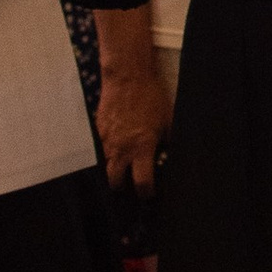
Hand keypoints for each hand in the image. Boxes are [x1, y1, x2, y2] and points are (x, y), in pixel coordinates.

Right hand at [97, 57, 173, 190]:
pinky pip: (102, 148)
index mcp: (141, 148)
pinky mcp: (98, 130)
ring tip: (124, 167)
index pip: (141, 182)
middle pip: (114, 180)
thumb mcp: (168, 120)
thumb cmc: (151, 98)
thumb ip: (168, 142)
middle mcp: (121, 148)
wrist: (127, 77)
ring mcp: (106, 140)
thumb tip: (172, 157)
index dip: (146, 192)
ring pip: (106, 164)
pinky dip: (109, 151)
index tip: (148, 194)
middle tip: (129, 186)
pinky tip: (117, 146)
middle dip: (121, 187)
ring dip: (114, 168)